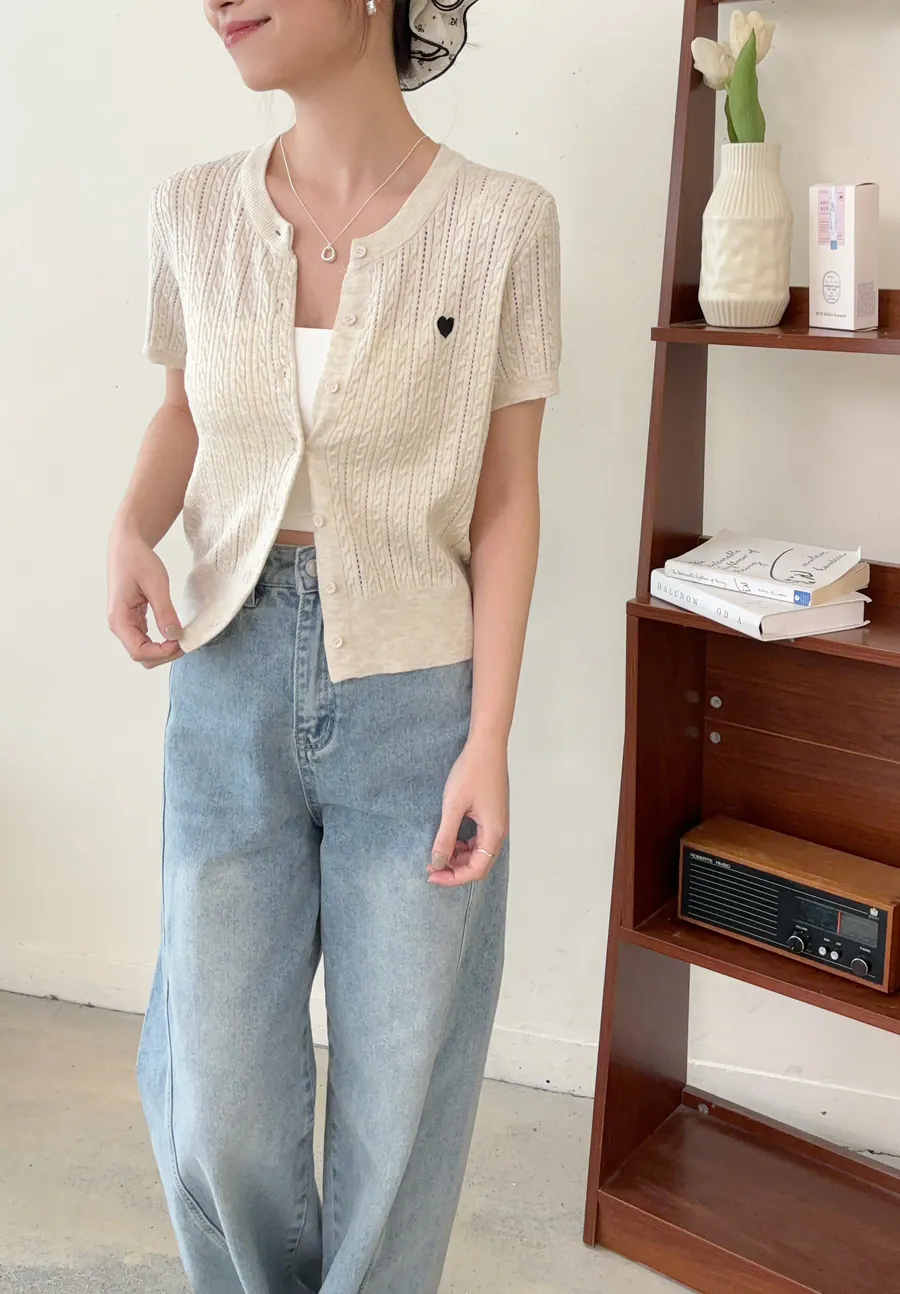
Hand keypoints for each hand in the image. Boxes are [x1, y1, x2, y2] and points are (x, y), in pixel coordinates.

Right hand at [107, 523, 182, 669]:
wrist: (127, 544)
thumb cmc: (137, 559)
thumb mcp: (156, 584)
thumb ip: (165, 612)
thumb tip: (175, 636)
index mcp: (119, 618)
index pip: (138, 651)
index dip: (162, 653)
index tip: (182, 643)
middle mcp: (118, 624)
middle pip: (141, 655)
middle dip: (164, 655)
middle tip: (186, 642)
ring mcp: (125, 623)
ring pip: (144, 650)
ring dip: (163, 649)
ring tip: (183, 637)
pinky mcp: (132, 619)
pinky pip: (146, 639)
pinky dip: (161, 641)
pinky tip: (174, 632)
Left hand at [428, 737, 508, 887]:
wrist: (486, 746)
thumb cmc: (472, 771)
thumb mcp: (453, 806)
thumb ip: (446, 837)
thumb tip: (439, 862)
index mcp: (493, 832)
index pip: (476, 869)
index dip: (453, 877)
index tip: (432, 874)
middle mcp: (499, 831)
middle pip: (479, 864)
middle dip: (455, 869)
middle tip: (431, 866)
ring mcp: (497, 822)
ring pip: (479, 852)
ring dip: (459, 857)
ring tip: (438, 852)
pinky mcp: (492, 814)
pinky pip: (479, 839)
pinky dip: (464, 844)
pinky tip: (450, 837)